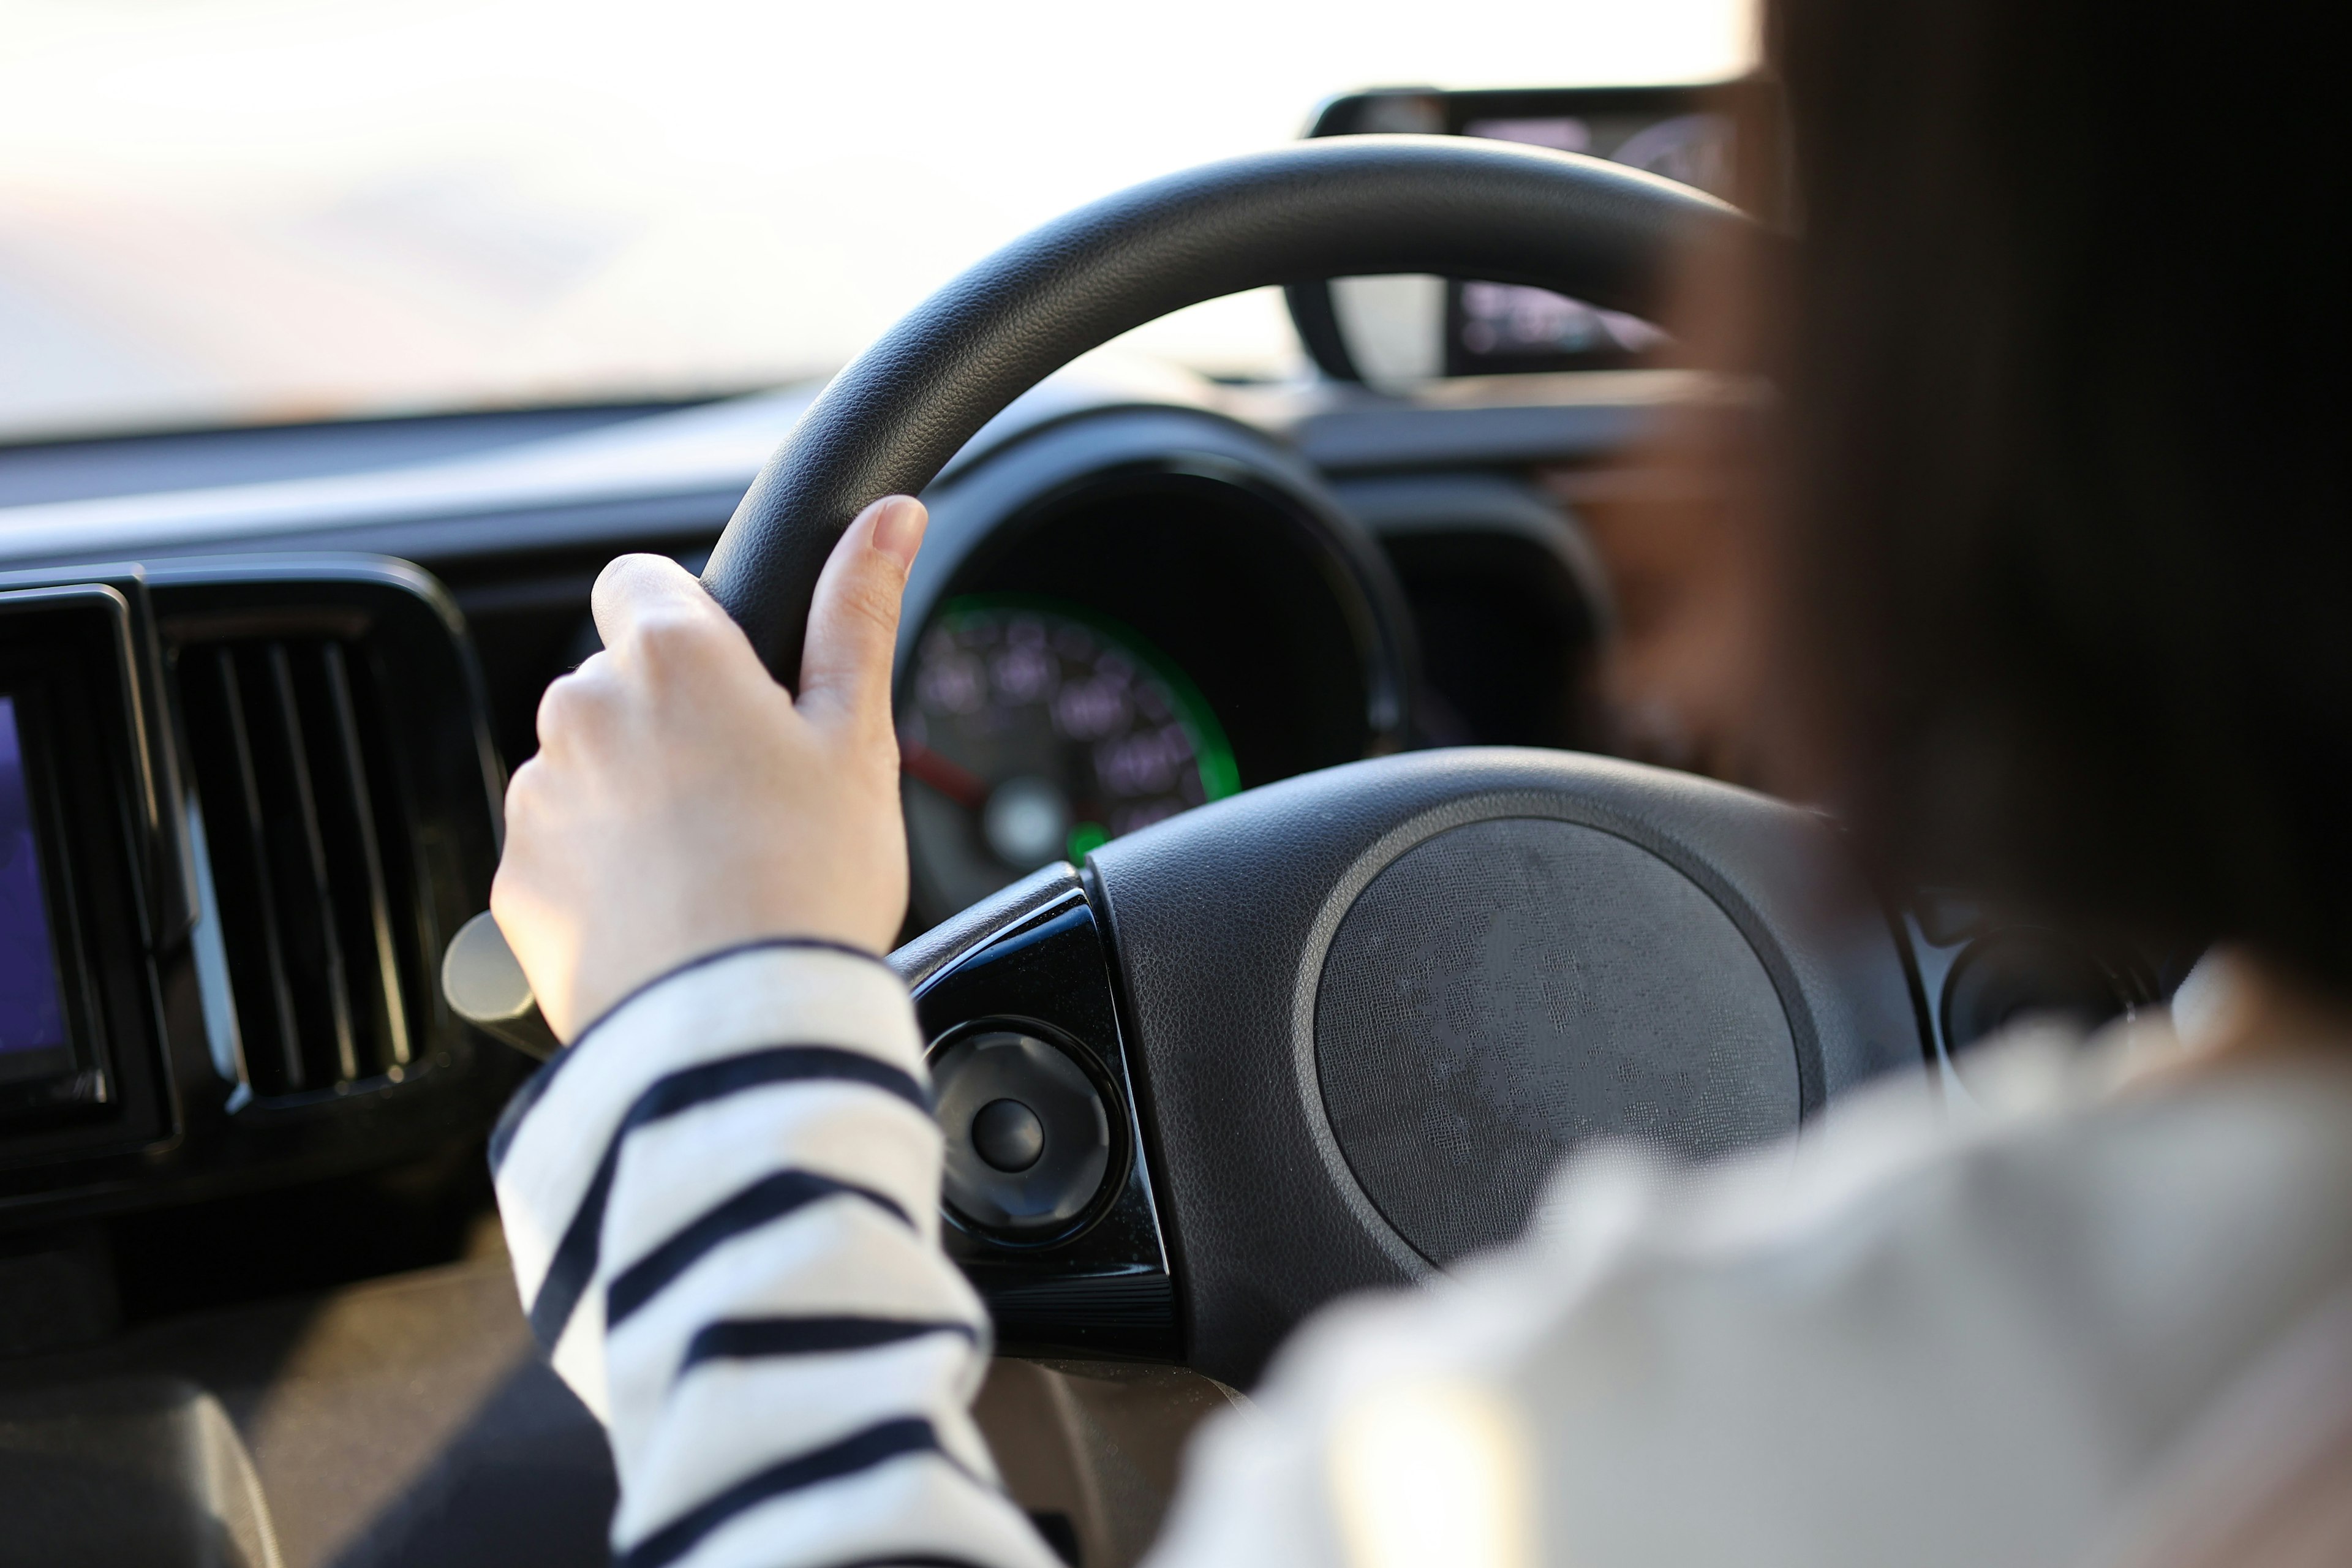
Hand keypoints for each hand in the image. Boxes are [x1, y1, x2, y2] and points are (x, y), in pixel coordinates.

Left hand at [490, 496, 926, 1041]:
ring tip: (711, 865)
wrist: (735, 1029)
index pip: (639, 580)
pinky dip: (601, 872)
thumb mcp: (858, 739)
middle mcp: (583, 710)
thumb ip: (857, 614)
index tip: (733, 680)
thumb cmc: (810, 882)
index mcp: (669, 658)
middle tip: (747, 793)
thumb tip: (889, 518)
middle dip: (668, 720)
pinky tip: (669, 912)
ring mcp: (538, 798)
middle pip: (616, 681)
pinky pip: (559, 851)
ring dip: (632, 794)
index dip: (688, 621)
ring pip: (585, 766)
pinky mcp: (515, 882)